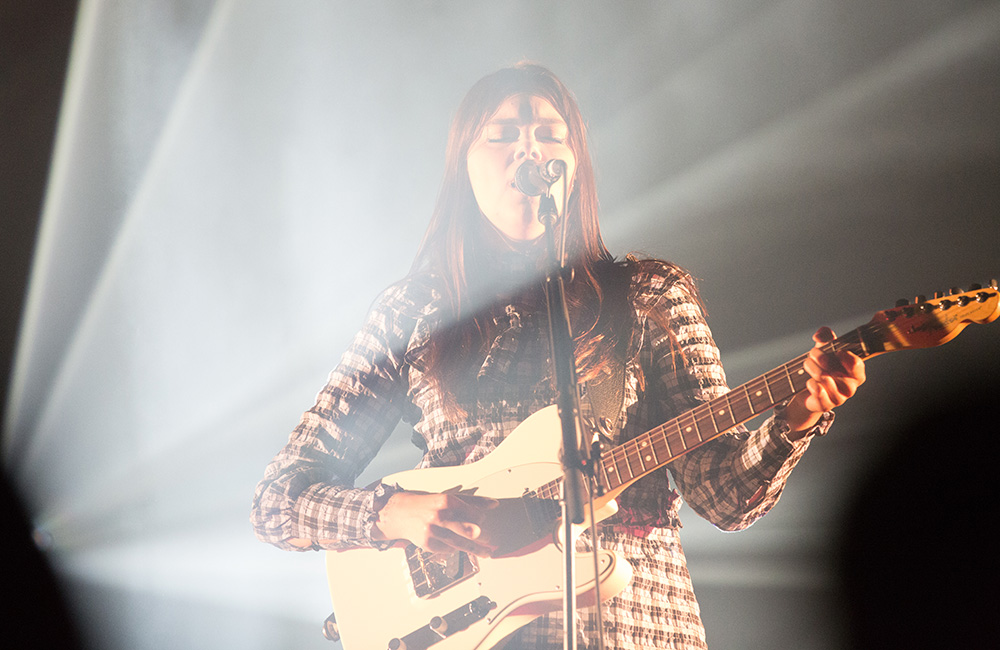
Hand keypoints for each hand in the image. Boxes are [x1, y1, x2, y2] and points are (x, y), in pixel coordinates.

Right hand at [371, 491, 497, 555]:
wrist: (397, 513)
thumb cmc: (424, 504)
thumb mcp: (446, 498)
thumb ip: (471, 502)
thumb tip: (493, 503)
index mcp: (446, 501)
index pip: (472, 513)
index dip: (480, 518)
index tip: (483, 521)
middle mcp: (440, 516)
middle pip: (468, 530)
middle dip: (480, 538)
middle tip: (490, 544)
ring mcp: (433, 531)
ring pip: (459, 543)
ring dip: (474, 550)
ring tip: (485, 553)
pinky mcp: (427, 543)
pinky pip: (447, 550)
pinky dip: (453, 548)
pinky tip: (454, 544)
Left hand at [782, 326, 865, 437]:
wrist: (806, 391)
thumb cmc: (820, 367)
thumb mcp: (823, 349)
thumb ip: (825, 337)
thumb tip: (820, 334)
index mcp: (855, 373)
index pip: (857, 365)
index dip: (845, 356)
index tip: (836, 351)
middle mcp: (850, 386)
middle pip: (836, 370)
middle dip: (819, 358)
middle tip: (812, 354)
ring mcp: (839, 398)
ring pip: (824, 379)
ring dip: (812, 369)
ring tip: (808, 366)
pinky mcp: (826, 406)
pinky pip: (819, 392)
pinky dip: (812, 385)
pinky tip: (809, 382)